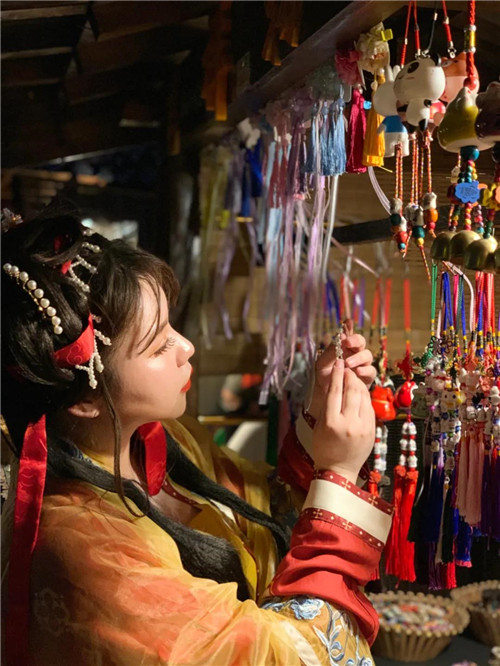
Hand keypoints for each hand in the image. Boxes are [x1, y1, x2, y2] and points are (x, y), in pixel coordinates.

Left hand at [308, 319, 375, 420]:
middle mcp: (354, 354)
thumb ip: (331, 350)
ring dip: (358, 357)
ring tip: (348, 363)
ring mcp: (362, 365)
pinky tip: (357, 372)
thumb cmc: (324, 378)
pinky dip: (365, 370)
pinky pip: (371, 371)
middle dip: (355, 340)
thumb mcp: (323, 363)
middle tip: (347, 342)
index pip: (348, 334)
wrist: (327, 396)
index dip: (349, 327)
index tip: (347, 321)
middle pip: (361, 342)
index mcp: (343, 348)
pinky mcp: (367, 378)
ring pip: (367, 355)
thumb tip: (340, 336)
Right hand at [312, 359, 375, 483]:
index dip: (337, 374)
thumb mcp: (320, 425)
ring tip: (353, 379)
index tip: (338, 363)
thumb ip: (328, 405)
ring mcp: (363, 427)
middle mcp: (348, 423)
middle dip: (350, 376)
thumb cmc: (324, 448)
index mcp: (331, 422)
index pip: (335, 391)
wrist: (339, 470)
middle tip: (346, 369)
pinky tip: (359, 393)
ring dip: (358, 384)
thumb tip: (336, 384)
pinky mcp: (372, 430)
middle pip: (351, 390)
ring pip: (363, 396)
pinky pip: (369, 407)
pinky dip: (364, 397)